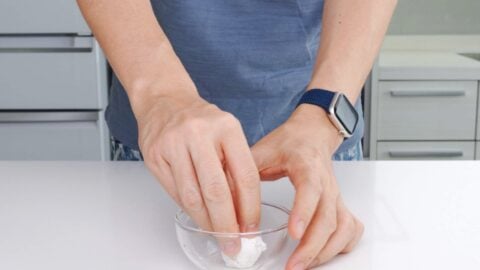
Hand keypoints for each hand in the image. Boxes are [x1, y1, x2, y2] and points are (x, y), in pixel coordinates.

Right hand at [135, 91, 260, 254]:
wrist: (165, 100)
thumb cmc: (201, 120)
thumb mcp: (227, 134)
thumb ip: (234, 167)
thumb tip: (242, 211)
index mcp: (227, 127)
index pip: (245, 175)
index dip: (250, 208)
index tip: (251, 227)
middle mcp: (199, 133)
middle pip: (217, 191)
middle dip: (227, 224)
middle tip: (233, 243)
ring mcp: (174, 144)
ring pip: (192, 196)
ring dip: (206, 222)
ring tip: (216, 235)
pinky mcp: (155, 154)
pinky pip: (174, 192)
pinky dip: (189, 210)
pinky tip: (199, 217)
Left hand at [251, 104, 363, 268]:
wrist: (311, 134)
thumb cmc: (288, 142)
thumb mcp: (261, 151)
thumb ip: (242, 173)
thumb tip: (223, 199)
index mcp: (306, 165)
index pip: (310, 189)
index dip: (304, 211)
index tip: (293, 232)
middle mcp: (326, 182)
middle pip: (328, 218)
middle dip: (312, 246)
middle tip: (293, 265)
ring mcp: (336, 195)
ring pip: (342, 227)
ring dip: (325, 251)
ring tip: (302, 265)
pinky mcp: (340, 204)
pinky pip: (351, 229)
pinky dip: (342, 245)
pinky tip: (325, 254)